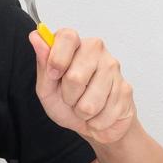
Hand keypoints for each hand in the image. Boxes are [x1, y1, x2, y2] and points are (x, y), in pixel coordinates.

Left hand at [27, 27, 136, 146]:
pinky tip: (99, 113)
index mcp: (75, 44)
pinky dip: (96, 121)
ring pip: (90, 102)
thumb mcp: (47, 87)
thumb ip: (43, 64)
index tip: (53, 75)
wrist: (93, 125)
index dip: (57, 59)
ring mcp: (114, 68)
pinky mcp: (126, 89)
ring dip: (82, 112)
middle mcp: (96, 50)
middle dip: (68, 97)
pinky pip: (104, 114)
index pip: (68, 36)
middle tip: (71, 98)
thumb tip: (36, 36)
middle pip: (75, 77)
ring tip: (84, 107)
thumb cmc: (68, 103)